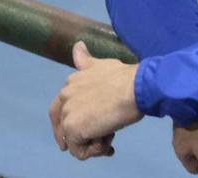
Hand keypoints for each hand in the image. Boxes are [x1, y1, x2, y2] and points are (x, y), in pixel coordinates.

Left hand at [49, 42, 141, 160]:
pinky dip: (96, 151)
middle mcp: (64, 96)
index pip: (61, 109)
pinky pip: (80, 151)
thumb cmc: (125, 77)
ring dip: (94, 143)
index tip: (92, 127)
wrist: (135, 87)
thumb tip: (77, 46)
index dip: (77, 120)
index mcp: (70, 82)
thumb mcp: (102, 65)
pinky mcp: (72, 128)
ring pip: (74, 141)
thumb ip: (87, 61)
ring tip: (111, 137)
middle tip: (103, 138)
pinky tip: (110, 143)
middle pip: (65, 128)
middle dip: (83, 135)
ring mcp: (67, 113)